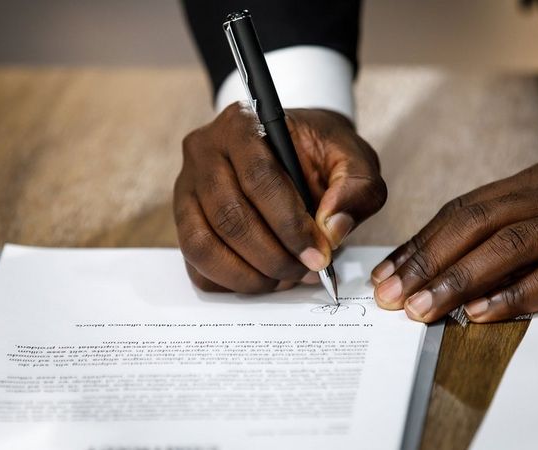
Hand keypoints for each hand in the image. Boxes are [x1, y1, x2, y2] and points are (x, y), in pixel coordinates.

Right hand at [174, 103, 385, 292]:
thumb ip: (356, 188)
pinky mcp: (182, 219)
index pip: (259, 179)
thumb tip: (332, 230)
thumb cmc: (320, 154)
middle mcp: (204, 151)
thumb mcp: (353, 159)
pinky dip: (228, 282)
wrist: (293, 150)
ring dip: (248, 275)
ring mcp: (185, 187)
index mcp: (242, 124)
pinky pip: (194, 262)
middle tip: (305, 271)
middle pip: (229, 216)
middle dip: (272, 256)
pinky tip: (262, 280)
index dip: (290, 225)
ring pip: (203, 244)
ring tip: (284, 279)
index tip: (319, 255)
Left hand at [371, 152, 537, 322]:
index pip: (463, 210)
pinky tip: (484, 314)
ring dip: (458, 280)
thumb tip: (461, 252)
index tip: (390, 270)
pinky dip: (517, 295)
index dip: (422, 241)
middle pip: (474, 224)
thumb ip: (517, 215)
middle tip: (391, 294)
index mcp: (535, 180)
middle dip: (425, 261)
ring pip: (507, 247)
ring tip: (423, 308)